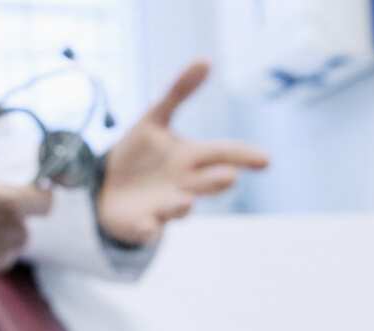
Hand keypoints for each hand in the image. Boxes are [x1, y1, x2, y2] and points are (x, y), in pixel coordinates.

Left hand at [99, 60, 268, 245]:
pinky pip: (146, 228)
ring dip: (182, 204)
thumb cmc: (140, 155)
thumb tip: (206, 59)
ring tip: (185, 201)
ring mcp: (164, 206)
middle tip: (229, 176)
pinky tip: (146, 226)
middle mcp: (184, 184)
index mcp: (191, 159)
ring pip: (178, 207)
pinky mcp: (142, 223)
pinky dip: (147, 228)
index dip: (244, 156)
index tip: (266, 160)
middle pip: (206, 183)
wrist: (108, 188)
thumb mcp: (154, 118)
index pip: (222, 154)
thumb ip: (179, 91)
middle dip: (217, 181)